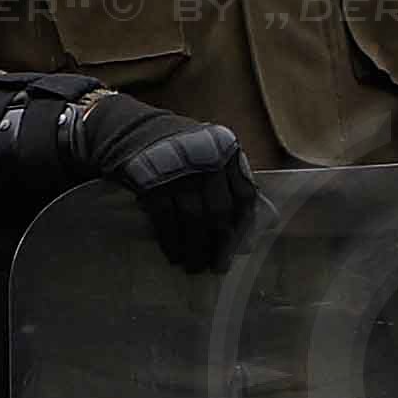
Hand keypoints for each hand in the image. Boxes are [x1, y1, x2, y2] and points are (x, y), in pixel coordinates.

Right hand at [79, 97, 257, 275]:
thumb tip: (267, 221)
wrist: (130, 130)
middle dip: (219, 245)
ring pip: (194, 219)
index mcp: (226, 151)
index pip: (244, 196)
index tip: (240, 250)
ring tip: (193, 266)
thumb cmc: (178, 149)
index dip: (243, 227)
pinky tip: (173, 255)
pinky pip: (166, 219)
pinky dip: (171, 240)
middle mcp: (206, 159)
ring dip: (195, 248)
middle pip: (219, 211)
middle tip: (217, 267)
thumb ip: (234, 182)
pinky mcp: (151, 181)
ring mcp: (178, 171)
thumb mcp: (211, 155)